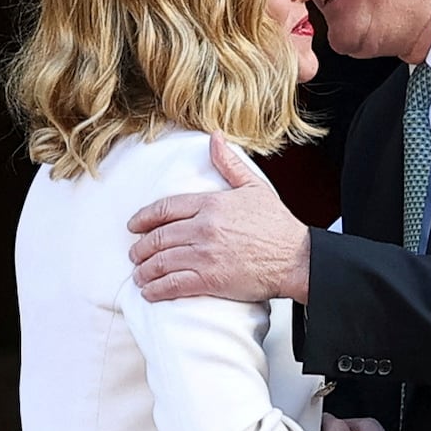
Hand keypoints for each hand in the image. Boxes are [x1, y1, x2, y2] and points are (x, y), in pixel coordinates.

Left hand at [127, 133, 311, 303]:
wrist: (296, 258)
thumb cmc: (278, 226)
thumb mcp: (254, 187)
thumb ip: (229, 164)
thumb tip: (215, 138)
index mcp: (211, 204)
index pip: (165, 208)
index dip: (143, 218)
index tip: (133, 226)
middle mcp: (203, 228)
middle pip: (158, 237)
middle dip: (140, 248)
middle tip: (134, 254)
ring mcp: (205, 254)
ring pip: (161, 262)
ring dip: (145, 270)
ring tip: (140, 275)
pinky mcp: (210, 279)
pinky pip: (173, 284)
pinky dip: (156, 289)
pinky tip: (150, 292)